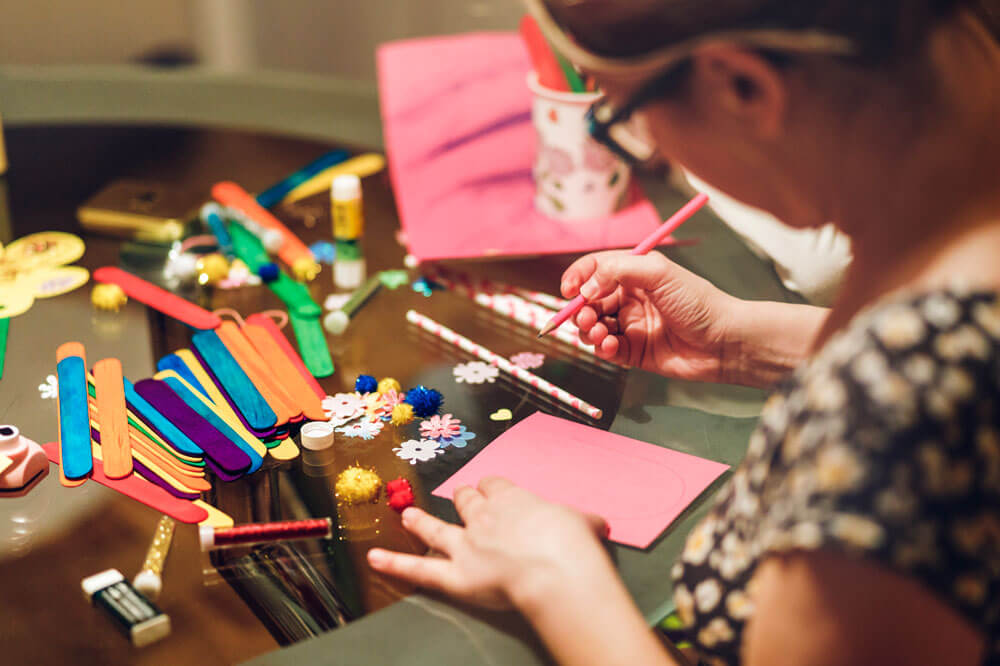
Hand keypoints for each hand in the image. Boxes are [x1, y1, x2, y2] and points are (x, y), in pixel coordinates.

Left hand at [367, 477, 609, 610]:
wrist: (556, 569)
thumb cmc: (572, 544)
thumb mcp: (585, 522)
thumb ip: (584, 521)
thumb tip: (597, 524)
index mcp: (513, 499)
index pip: (495, 486)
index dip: (493, 489)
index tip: (494, 491)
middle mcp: (484, 516)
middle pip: (467, 501)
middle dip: (464, 500)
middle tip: (462, 500)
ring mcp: (465, 545)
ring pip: (438, 527)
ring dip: (421, 521)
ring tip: (408, 515)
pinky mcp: (455, 575)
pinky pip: (420, 569)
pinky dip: (395, 564)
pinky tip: (375, 559)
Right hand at [561, 250, 738, 381]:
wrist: (725, 342)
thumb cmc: (699, 303)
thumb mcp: (659, 273)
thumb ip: (617, 271)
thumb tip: (585, 287)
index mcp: (635, 274)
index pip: (595, 270)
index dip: (578, 277)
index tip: (569, 290)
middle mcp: (630, 299)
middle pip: (589, 301)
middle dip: (580, 309)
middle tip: (585, 316)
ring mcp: (631, 326)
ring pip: (593, 327)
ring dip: (588, 330)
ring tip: (600, 333)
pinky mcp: (634, 353)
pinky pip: (606, 350)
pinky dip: (602, 348)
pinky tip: (611, 346)